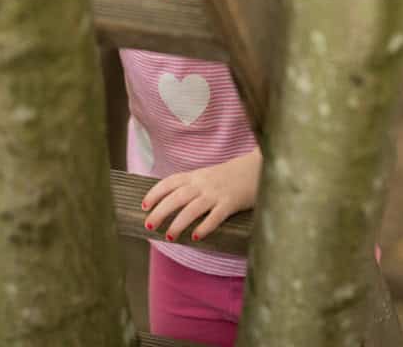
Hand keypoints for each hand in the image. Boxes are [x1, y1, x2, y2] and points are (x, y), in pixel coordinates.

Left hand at [141, 147, 261, 242]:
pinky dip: (204, 226)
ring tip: (169, 236)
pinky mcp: (231, 203)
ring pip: (192, 208)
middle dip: (160, 211)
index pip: (170, 182)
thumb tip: (173, 202)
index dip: (155, 193)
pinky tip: (196, 236)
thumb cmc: (232, 175)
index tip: (144, 206)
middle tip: (149, 225)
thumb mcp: (209, 175)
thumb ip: (194, 186)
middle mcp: (204, 183)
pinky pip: (215, 216)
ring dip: (178, 222)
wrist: (259, 166)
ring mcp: (217, 193)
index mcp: (197, 175)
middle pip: (177, 197)